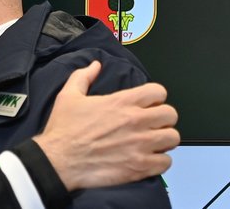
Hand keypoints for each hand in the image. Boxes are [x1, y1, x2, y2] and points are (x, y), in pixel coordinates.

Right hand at [34, 61, 178, 190]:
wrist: (59, 160)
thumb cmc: (63, 129)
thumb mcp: (68, 95)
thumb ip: (83, 76)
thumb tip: (95, 65)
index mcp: (121, 102)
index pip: (158, 91)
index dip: (154, 97)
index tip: (147, 104)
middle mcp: (136, 121)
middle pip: (170, 114)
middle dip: (162, 118)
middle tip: (150, 124)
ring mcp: (140, 145)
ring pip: (173, 138)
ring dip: (163, 140)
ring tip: (151, 143)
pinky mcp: (140, 166)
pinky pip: (167, 162)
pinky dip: (159, 161)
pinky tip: (147, 159)